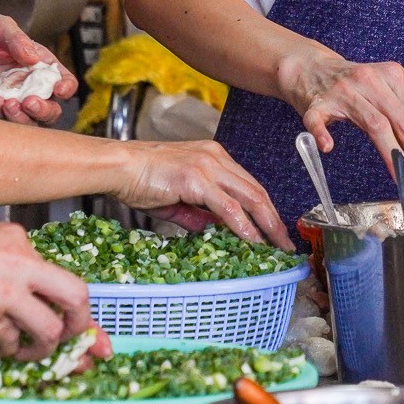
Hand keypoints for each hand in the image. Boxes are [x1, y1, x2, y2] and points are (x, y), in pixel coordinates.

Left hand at [0, 15, 76, 124]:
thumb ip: (16, 38)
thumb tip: (34, 57)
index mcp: (35, 64)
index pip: (61, 80)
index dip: (66, 86)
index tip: (60, 88)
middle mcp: (25, 86)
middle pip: (50, 108)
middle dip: (46, 109)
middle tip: (32, 101)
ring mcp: (8, 101)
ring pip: (30, 122)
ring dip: (25, 118)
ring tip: (11, 103)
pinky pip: (3, 123)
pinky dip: (3, 117)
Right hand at [0, 217, 98, 358]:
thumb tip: (17, 279)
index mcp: (17, 240)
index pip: (60, 274)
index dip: (73, 303)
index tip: (83, 322)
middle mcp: (20, 263)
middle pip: (76, 297)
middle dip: (82, 325)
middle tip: (75, 342)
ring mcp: (4, 292)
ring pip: (48, 329)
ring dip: (43, 349)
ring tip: (28, 353)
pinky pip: (9, 342)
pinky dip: (6, 350)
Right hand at [109, 140, 290, 248]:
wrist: (117, 166)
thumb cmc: (140, 179)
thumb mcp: (178, 200)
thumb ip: (200, 214)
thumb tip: (219, 230)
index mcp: (214, 157)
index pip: (249, 186)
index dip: (266, 211)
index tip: (275, 231)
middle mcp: (216, 158)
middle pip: (257, 191)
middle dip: (275, 220)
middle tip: (287, 243)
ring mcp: (208, 166)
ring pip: (250, 198)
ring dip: (267, 225)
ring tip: (277, 246)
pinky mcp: (197, 178)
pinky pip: (228, 207)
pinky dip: (244, 226)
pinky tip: (253, 241)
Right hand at [275, 47, 403, 203]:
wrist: (311, 66)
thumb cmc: (354, 87)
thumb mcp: (386, 95)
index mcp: (395, 78)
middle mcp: (373, 81)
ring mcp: (344, 90)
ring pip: (375, 124)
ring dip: (393, 157)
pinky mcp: (317, 102)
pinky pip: (319, 120)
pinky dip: (322, 133)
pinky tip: (328, 147)